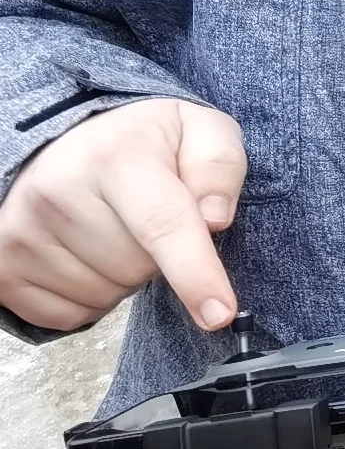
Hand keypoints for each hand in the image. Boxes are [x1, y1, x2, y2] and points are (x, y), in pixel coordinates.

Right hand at [0, 97, 245, 332]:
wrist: (63, 143)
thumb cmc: (141, 142)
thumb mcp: (199, 131)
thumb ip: (218, 167)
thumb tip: (215, 220)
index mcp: (114, 157)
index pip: (162, 226)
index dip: (195, 275)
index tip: (219, 315)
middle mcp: (56, 195)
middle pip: (138, 269)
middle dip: (157, 256)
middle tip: (144, 217)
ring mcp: (20, 234)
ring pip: (104, 296)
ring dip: (123, 277)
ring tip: (111, 229)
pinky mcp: (2, 269)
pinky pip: (69, 316)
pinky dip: (91, 297)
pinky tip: (86, 255)